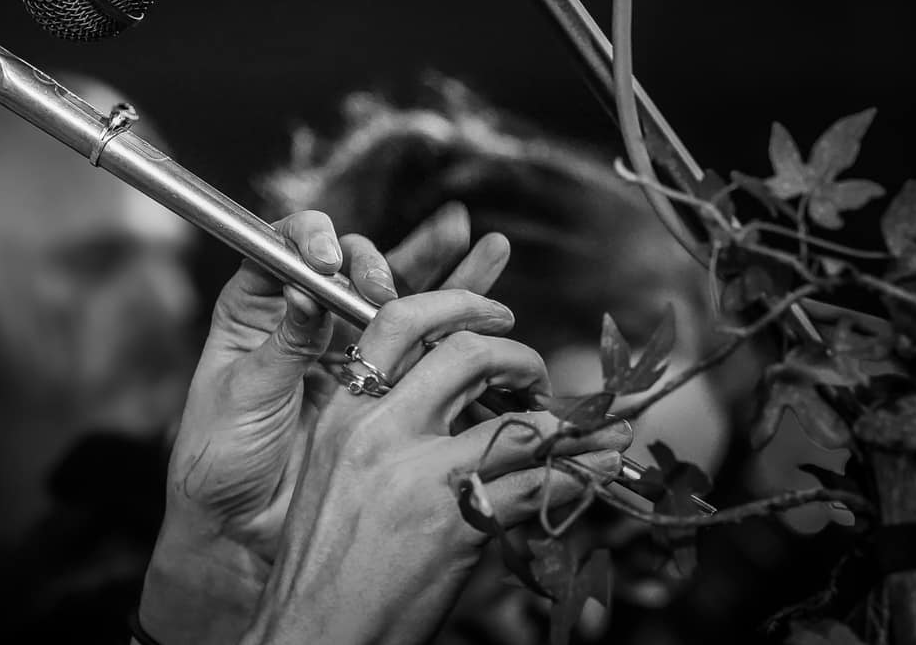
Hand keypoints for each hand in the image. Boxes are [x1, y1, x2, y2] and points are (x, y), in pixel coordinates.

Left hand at [136, 207, 510, 639]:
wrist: (240, 523)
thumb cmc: (219, 457)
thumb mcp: (243, 394)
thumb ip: (282, 347)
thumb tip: (306, 293)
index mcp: (257, 306)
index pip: (287, 246)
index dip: (311, 239)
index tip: (327, 263)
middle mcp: (306, 315)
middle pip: (350, 262)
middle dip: (377, 261)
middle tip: (384, 286)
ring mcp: (347, 346)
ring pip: (396, 291)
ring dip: (437, 262)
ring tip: (472, 236)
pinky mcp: (382, 382)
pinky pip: (424, 338)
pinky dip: (457, 310)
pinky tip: (488, 273)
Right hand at [242, 310, 630, 644]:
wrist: (316, 629)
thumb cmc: (324, 559)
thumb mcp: (332, 468)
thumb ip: (376, 424)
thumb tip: (437, 398)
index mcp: (345, 411)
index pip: (398, 321)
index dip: (458, 304)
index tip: (495, 315)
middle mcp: (381, 431)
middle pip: (466, 354)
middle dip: (519, 357)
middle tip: (536, 377)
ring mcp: (421, 476)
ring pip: (517, 423)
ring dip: (570, 421)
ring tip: (599, 423)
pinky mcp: (459, 526)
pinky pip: (537, 486)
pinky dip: (580, 474)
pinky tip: (599, 468)